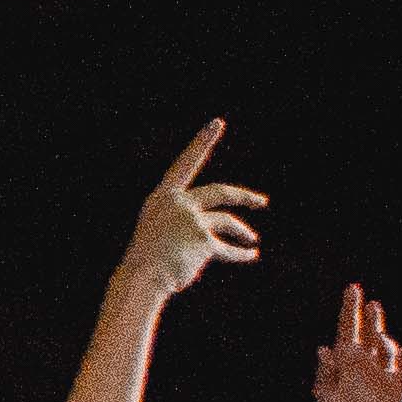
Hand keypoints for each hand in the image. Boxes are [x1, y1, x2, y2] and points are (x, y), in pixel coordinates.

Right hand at [121, 118, 266, 300]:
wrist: (140, 278)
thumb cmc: (148, 261)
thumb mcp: (160, 233)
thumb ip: (184, 225)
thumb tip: (215, 236)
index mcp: (163, 198)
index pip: (185, 163)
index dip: (202, 142)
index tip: (217, 123)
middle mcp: (178, 203)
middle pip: (220, 192)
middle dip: (244, 197)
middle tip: (261, 202)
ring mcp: (192, 220)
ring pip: (227, 222)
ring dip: (242, 232)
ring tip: (252, 240)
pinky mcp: (203, 240)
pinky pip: (227, 249)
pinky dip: (240, 253)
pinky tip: (250, 255)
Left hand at [314, 282, 401, 401]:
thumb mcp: (326, 395)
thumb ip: (325, 372)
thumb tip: (324, 349)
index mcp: (346, 358)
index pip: (348, 327)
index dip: (350, 308)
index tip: (353, 289)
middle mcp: (366, 360)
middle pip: (371, 333)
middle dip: (372, 318)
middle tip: (372, 304)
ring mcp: (384, 371)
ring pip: (387, 347)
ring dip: (385, 340)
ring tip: (380, 339)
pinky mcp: (399, 383)